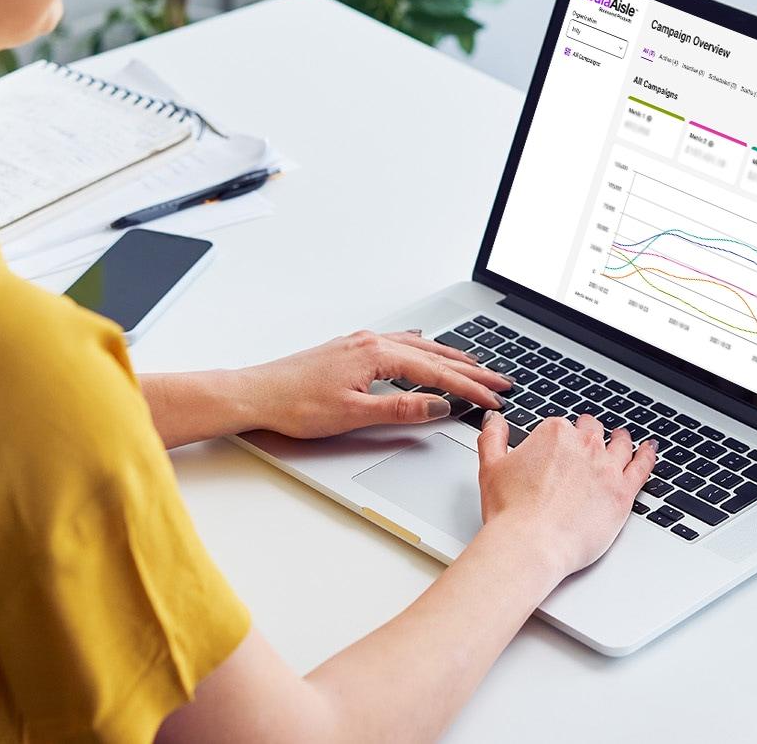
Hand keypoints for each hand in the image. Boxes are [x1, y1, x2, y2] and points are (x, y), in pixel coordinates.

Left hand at [242, 329, 512, 438]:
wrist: (256, 393)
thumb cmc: (294, 404)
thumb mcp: (353, 415)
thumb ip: (400, 410)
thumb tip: (437, 406)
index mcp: (376, 354)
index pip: (436, 373)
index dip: (469, 388)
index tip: (494, 399)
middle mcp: (372, 342)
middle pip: (433, 355)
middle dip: (470, 370)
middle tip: (500, 382)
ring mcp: (361, 343)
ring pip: (418, 348)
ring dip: (449, 357)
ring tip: (476, 366)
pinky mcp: (351, 350)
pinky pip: (399, 344)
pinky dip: (422, 349)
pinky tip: (424, 348)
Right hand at [475, 412, 657, 579]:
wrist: (532, 544)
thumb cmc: (511, 512)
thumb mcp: (491, 467)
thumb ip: (493, 436)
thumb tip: (496, 420)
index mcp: (554, 434)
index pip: (561, 426)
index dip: (558, 439)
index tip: (556, 449)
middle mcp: (584, 445)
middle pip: (592, 431)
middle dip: (589, 435)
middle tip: (586, 444)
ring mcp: (607, 467)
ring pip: (620, 445)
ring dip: (620, 440)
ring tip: (622, 439)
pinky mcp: (623, 492)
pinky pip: (642, 466)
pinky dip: (647, 455)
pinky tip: (649, 451)